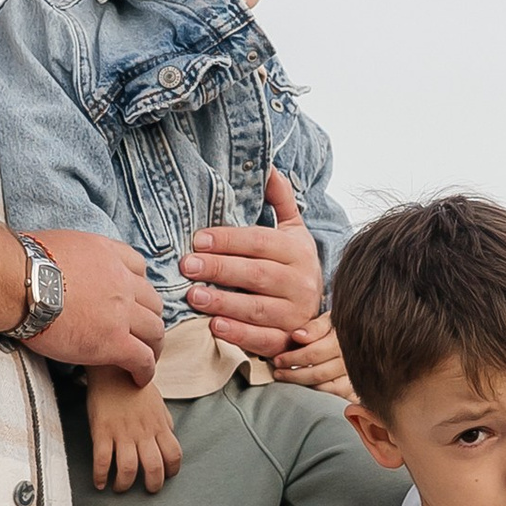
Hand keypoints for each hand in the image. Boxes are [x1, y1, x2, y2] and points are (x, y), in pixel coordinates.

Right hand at [27, 228, 163, 380]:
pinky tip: (138, 378)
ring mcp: (121, 312)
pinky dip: (145, 370)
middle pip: (152, 301)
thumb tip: (49, 262)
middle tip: (142, 333)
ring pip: (154, 330)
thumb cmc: (20, 264)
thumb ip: (67, 255)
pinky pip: (142, 358)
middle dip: (150, 317)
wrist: (18, 283)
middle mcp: (121, 281)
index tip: (132, 300)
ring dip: (153, 345)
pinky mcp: (113, 341)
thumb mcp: (54, 243)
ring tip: (146, 358)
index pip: (138, 269)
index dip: (138, 287)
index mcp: (107, 254)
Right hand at [86, 368, 184, 493]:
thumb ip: (164, 421)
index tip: (165, 476)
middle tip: (147, 490)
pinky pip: (102, 460)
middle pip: (154, 467)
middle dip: (153, 485)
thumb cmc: (134, 385)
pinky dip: (100, 476)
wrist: (111, 368)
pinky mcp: (102, 431)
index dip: (172, 470)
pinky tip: (99, 483)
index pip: (174, 455)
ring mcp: (122, 432)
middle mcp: (143, 431)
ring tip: (121, 488)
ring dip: (125, 484)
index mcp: (158, 425)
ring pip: (129, 468)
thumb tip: (169, 436)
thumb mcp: (157, 402)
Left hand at [180, 173, 323, 357]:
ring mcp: (295, 314)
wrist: (319, 312)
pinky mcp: (287, 339)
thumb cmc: (293, 266)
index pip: (260, 242)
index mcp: (298, 251)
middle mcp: (300, 282)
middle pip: (256, 274)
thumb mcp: (293, 232)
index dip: (228, 240)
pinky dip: (239, 334)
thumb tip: (268, 165)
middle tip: (186, 265)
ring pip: (258, 308)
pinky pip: (263, 339)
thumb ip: (280, 200)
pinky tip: (215, 326)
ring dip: (224, 302)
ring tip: (193, 296)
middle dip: (219, 269)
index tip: (197, 239)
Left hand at [270, 310, 353, 398]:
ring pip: (325, 386)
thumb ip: (314, 328)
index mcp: (343, 339)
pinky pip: (334, 394)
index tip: (278, 359)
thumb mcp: (327, 321)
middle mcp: (351, 358)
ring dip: (302, 384)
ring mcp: (354, 374)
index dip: (293, 358)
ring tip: (287, 379)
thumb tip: (298, 336)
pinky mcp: (353, 387)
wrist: (357, 340)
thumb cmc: (337, 330)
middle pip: (318, 373)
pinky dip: (317, 391)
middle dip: (293, 374)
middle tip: (278, 372)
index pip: (314, 353)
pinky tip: (306, 386)